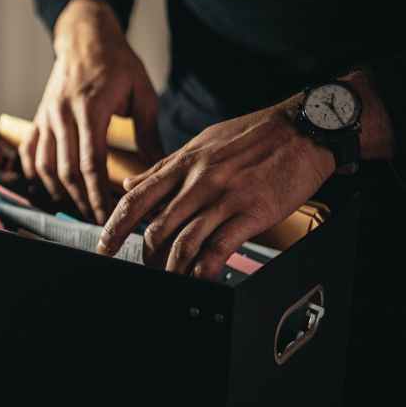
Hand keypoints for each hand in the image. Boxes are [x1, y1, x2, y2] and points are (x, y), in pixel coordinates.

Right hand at [19, 0, 162, 223]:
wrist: (85, 37)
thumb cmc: (118, 63)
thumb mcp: (142, 92)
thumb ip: (148, 133)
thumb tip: (160, 168)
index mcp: (91, 108)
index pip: (91, 163)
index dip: (98, 195)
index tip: (109, 215)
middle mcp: (63, 114)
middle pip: (67, 171)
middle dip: (82, 201)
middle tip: (98, 220)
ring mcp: (46, 116)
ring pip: (46, 166)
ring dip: (60, 192)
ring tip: (79, 209)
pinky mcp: (38, 117)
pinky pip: (30, 152)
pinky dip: (36, 174)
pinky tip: (49, 189)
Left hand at [96, 97, 336, 277]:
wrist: (303, 127)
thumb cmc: (252, 135)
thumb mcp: (200, 144)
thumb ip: (162, 168)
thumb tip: (129, 184)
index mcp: (183, 165)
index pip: (136, 199)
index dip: (114, 227)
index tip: (103, 247)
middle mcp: (199, 181)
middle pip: (157, 226)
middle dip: (145, 256)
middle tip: (143, 270)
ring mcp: (225, 197)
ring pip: (185, 241)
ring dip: (172, 268)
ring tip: (170, 279)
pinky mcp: (252, 212)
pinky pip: (220, 246)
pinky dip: (205, 268)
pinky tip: (200, 278)